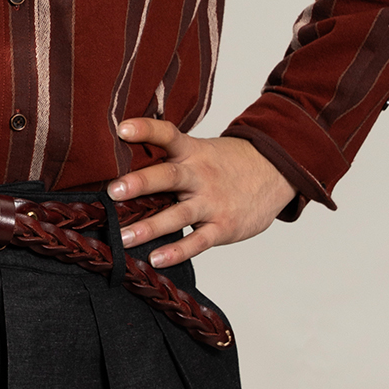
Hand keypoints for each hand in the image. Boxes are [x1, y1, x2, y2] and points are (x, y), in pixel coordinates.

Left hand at [107, 119, 296, 268]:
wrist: (275, 172)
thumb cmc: (227, 164)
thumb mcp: (201, 150)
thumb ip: (170, 158)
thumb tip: (125, 164)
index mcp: (192, 152)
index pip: (167, 134)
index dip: (145, 130)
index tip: (122, 129)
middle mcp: (200, 175)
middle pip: (169, 177)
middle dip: (140, 184)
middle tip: (113, 191)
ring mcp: (212, 202)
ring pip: (178, 214)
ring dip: (150, 226)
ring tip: (124, 237)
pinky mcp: (223, 226)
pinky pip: (198, 241)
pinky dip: (177, 251)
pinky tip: (156, 258)